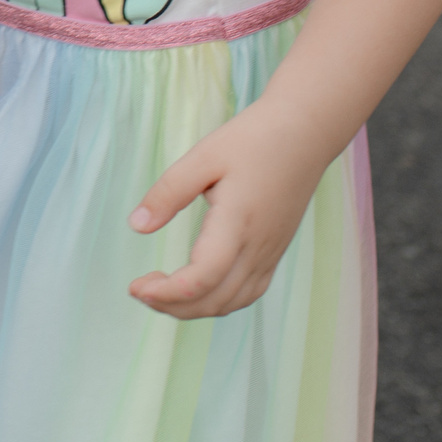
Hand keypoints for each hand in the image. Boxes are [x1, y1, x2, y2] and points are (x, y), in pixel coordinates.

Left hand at [126, 115, 326, 318]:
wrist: (305, 133)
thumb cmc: (253, 139)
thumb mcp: (203, 156)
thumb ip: (169, 192)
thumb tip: (137, 226)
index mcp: (237, 224)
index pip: (203, 278)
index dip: (166, 293)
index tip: (136, 286)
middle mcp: (257, 248)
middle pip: (214, 300)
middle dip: (171, 306)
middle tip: (139, 289)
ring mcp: (270, 253)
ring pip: (232, 302)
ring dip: (194, 308)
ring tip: (161, 292)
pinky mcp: (275, 252)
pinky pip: (248, 293)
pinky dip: (219, 301)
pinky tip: (197, 288)